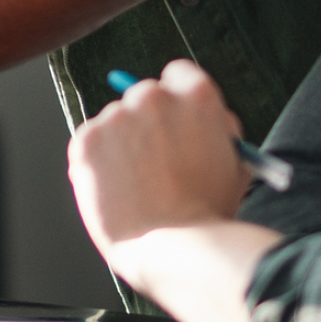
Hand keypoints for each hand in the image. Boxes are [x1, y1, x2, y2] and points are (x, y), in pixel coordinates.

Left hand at [67, 58, 245, 259]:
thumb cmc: (210, 212)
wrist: (176, 246)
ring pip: (114, 124)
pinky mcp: (86, 141)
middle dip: (146, 124)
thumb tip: (198, 118)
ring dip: (121, 146)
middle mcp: (153, 97)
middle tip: (151, 160)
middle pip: (143, 96)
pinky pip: (89, 146)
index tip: (171, 118)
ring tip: (137, 188)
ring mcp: (116, 117)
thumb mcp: (234, 162)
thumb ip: (217, 131)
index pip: (178, 75)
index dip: (177, 100)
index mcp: (196, 94)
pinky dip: (97, 166)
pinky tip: (116, 193)